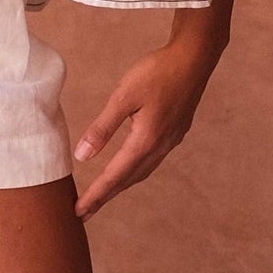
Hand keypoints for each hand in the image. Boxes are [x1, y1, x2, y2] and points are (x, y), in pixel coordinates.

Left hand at [72, 36, 220, 219]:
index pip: (114, 176)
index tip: (78, 213)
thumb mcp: (123, 96)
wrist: (194, 59)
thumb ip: (103, 127)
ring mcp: (170, 141)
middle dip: (105, 196)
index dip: (95, 195)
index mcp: (145, 141)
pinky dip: (134, 170)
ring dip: (121, 185)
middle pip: (128, 180)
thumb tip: (82, 156)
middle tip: (84, 212)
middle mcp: (160, 147)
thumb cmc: (157, 73)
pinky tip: (129, 166)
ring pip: (141, 171)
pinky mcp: (175, 133)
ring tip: (103, 194)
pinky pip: (151, 160)